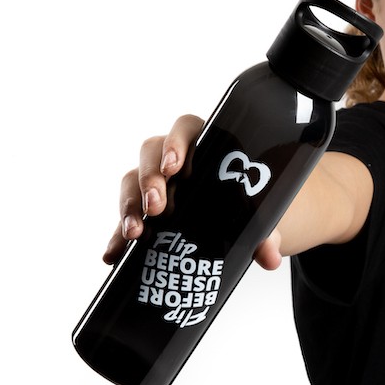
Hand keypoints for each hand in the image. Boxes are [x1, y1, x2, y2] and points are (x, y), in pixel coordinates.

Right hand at [101, 115, 285, 271]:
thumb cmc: (248, 205)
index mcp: (205, 143)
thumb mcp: (258, 217)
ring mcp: (154, 182)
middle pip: (151, 154)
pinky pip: (125, 218)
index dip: (176, 142)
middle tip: (156, 207)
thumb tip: (270, 257)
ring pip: (131, 181)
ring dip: (129, 206)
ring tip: (135, 233)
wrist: (238, 223)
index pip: (186, 128)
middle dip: (149, 179)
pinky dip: (117, 238)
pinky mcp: (141, 210)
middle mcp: (173, 157)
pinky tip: (114, 255)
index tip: (174, 166)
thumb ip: (266, 233)